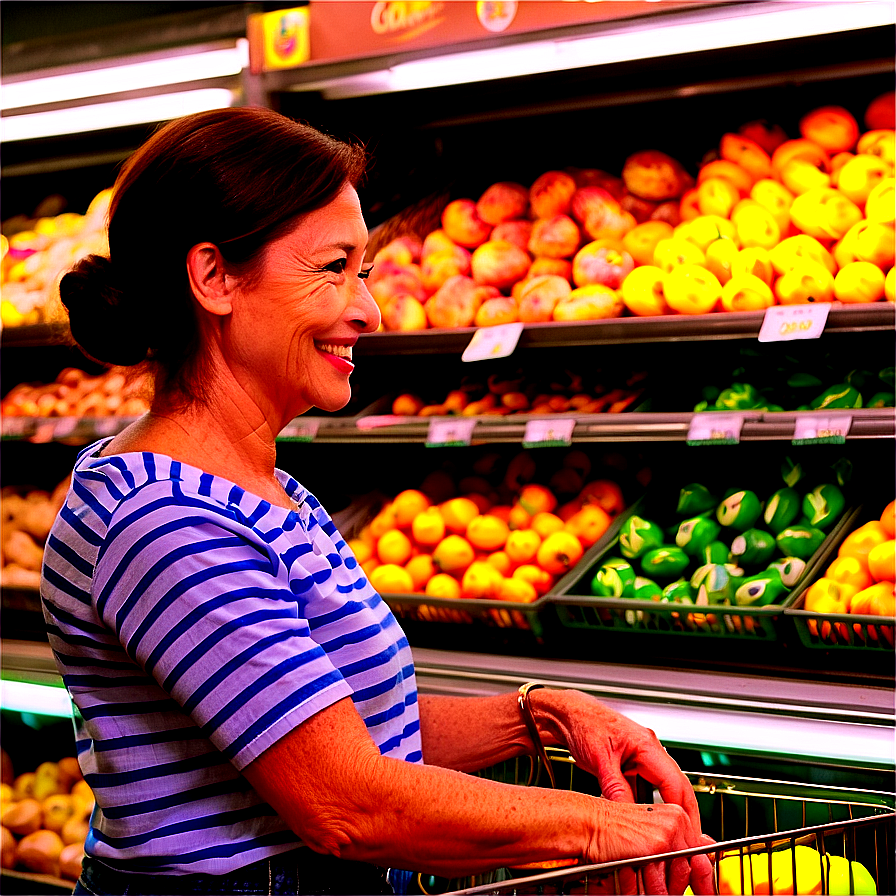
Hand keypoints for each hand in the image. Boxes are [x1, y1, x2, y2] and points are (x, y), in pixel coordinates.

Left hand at [536, 690, 715, 893]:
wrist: (568, 713)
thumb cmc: (583, 724)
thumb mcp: (600, 760)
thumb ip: (616, 789)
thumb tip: (628, 816)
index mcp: (647, 745)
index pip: (675, 784)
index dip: (683, 812)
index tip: (685, 834)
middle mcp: (649, 749)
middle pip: (677, 787)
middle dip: (684, 815)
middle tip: (686, 841)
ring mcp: (642, 755)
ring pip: (663, 787)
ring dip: (665, 810)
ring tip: (666, 835)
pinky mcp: (631, 761)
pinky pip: (646, 785)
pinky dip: (647, 802)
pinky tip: (643, 819)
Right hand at [585, 799, 715, 894]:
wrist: (589, 822)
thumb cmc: (612, 829)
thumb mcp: (647, 836)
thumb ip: (673, 847)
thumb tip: (699, 862)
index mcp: (677, 816)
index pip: (700, 855)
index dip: (701, 879)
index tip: (704, 892)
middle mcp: (678, 821)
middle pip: (690, 870)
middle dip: (674, 886)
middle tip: (649, 885)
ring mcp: (670, 832)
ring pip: (677, 880)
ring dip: (656, 889)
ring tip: (635, 878)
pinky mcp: (659, 845)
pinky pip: (662, 884)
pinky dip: (644, 888)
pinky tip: (629, 876)